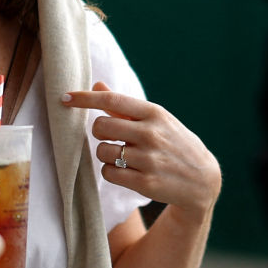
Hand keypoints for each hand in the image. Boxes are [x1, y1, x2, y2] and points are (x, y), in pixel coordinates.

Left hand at [62, 82, 221, 217]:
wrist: (202, 179)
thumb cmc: (173, 143)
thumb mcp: (157, 120)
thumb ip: (124, 106)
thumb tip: (97, 85)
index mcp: (154, 113)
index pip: (112, 100)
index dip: (85, 98)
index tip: (64, 97)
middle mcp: (151, 134)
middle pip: (100, 126)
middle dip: (98, 131)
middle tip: (110, 136)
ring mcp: (148, 159)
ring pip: (102, 152)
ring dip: (105, 154)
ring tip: (124, 156)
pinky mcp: (145, 183)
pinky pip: (108, 173)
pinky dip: (111, 172)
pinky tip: (126, 171)